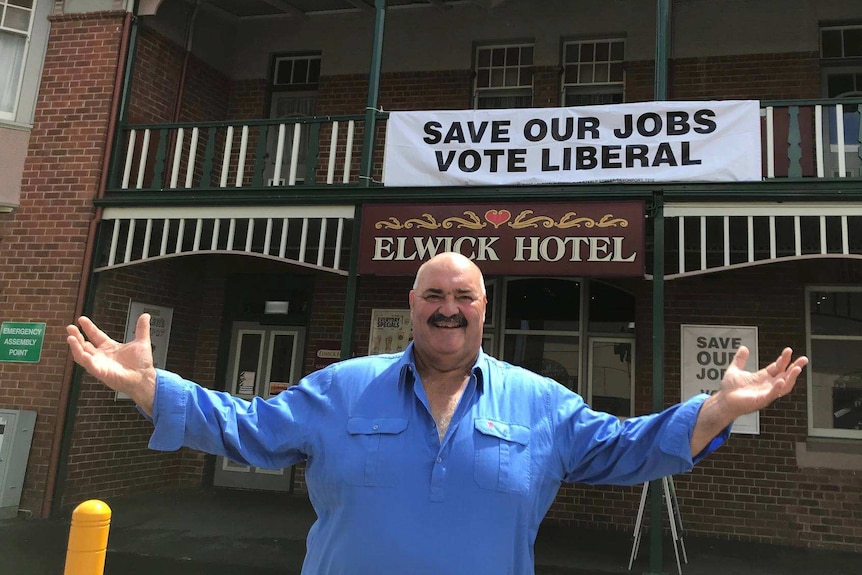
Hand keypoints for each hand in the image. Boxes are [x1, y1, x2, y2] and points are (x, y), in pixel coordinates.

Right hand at [66, 314, 156, 415]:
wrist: (145, 378)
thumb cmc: (142, 364)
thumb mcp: (142, 342)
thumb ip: (142, 329)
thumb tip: (145, 315)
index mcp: (110, 347)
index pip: (95, 335)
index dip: (88, 327)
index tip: (81, 319)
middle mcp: (102, 356)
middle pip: (84, 344)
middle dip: (76, 336)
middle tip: (70, 327)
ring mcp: (100, 364)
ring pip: (82, 355)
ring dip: (75, 347)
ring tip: (70, 338)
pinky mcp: (101, 373)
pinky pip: (90, 366)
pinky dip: (85, 360)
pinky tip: (81, 353)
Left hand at [690, 346, 807, 455]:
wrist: (723, 401)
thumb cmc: (729, 389)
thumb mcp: (735, 370)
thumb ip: (740, 359)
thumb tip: (744, 348)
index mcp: (763, 377)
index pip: (778, 367)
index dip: (784, 359)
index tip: (788, 350)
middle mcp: (767, 385)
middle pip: (785, 375)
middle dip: (795, 367)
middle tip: (804, 359)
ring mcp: (766, 393)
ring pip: (784, 386)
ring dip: (791, 378)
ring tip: (797, 368)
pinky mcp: (761, 400)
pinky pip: (772, 395)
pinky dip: (777, 388)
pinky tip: (781, 381)